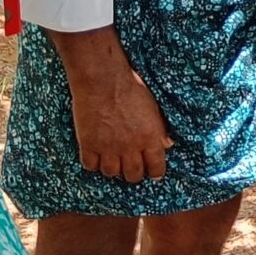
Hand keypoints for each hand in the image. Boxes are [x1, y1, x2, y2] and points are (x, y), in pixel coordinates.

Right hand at [62, 41, 171, 183]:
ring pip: (111, 173)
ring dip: (113, 168)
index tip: (153, 174)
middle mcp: (130, 147)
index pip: (156, 168)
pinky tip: (95, 154)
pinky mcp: (88, 145)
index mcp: (150, 137)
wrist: (103, 80)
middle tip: (131, 168)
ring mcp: (108, 147)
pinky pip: (90, 165)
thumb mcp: (153, 107)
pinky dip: (93, 163)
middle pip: (133, 175)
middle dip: (134, 174)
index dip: (155, 173)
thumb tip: (167, 145)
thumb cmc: (131, 88)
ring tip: (112, 159)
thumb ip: (160, 129)